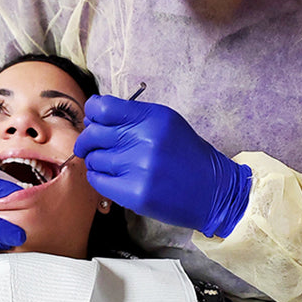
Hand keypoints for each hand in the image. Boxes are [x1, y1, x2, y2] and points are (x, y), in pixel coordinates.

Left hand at [75, 96, 251, 237]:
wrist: (213, 191)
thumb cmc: (186, 155)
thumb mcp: (166, 123)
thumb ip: (132, 116)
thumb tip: (93, 117)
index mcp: (152, 118)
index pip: (103, 107)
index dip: (92, 113)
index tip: (93, 120)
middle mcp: (144, 139)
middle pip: (93, 133)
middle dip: (87, 140)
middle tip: (92, 145)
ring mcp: (139, 168)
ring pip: (93, 158)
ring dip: (96, 161)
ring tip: (111, 164)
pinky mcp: (135, 193)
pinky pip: (98, 181)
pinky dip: (99, 178)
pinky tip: (112, 177)